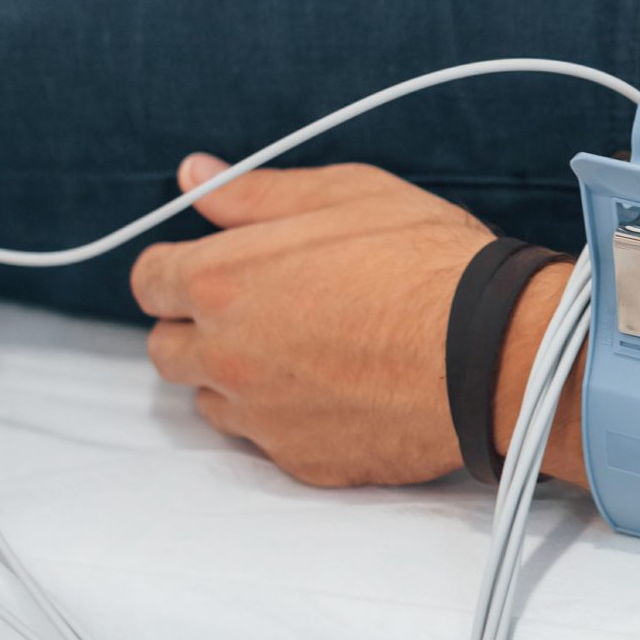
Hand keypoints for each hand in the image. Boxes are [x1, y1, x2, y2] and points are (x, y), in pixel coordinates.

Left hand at [133, 154, 488, 485]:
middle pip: (166, 349)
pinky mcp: (303, 462)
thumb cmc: (426, 262)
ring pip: (212, 402)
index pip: (148, 281)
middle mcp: (225, 356)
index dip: (176, 270)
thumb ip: (255, 192)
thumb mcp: (345, 194)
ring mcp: (261, 417)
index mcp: (222, 281)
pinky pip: (270, 442)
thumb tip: (193, 177)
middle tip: (260, 310)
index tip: (210, 267)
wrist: (492, 351)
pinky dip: (288, 418)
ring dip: (236, 378)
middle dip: (197, 328)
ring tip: (304, 353)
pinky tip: (339, 391)